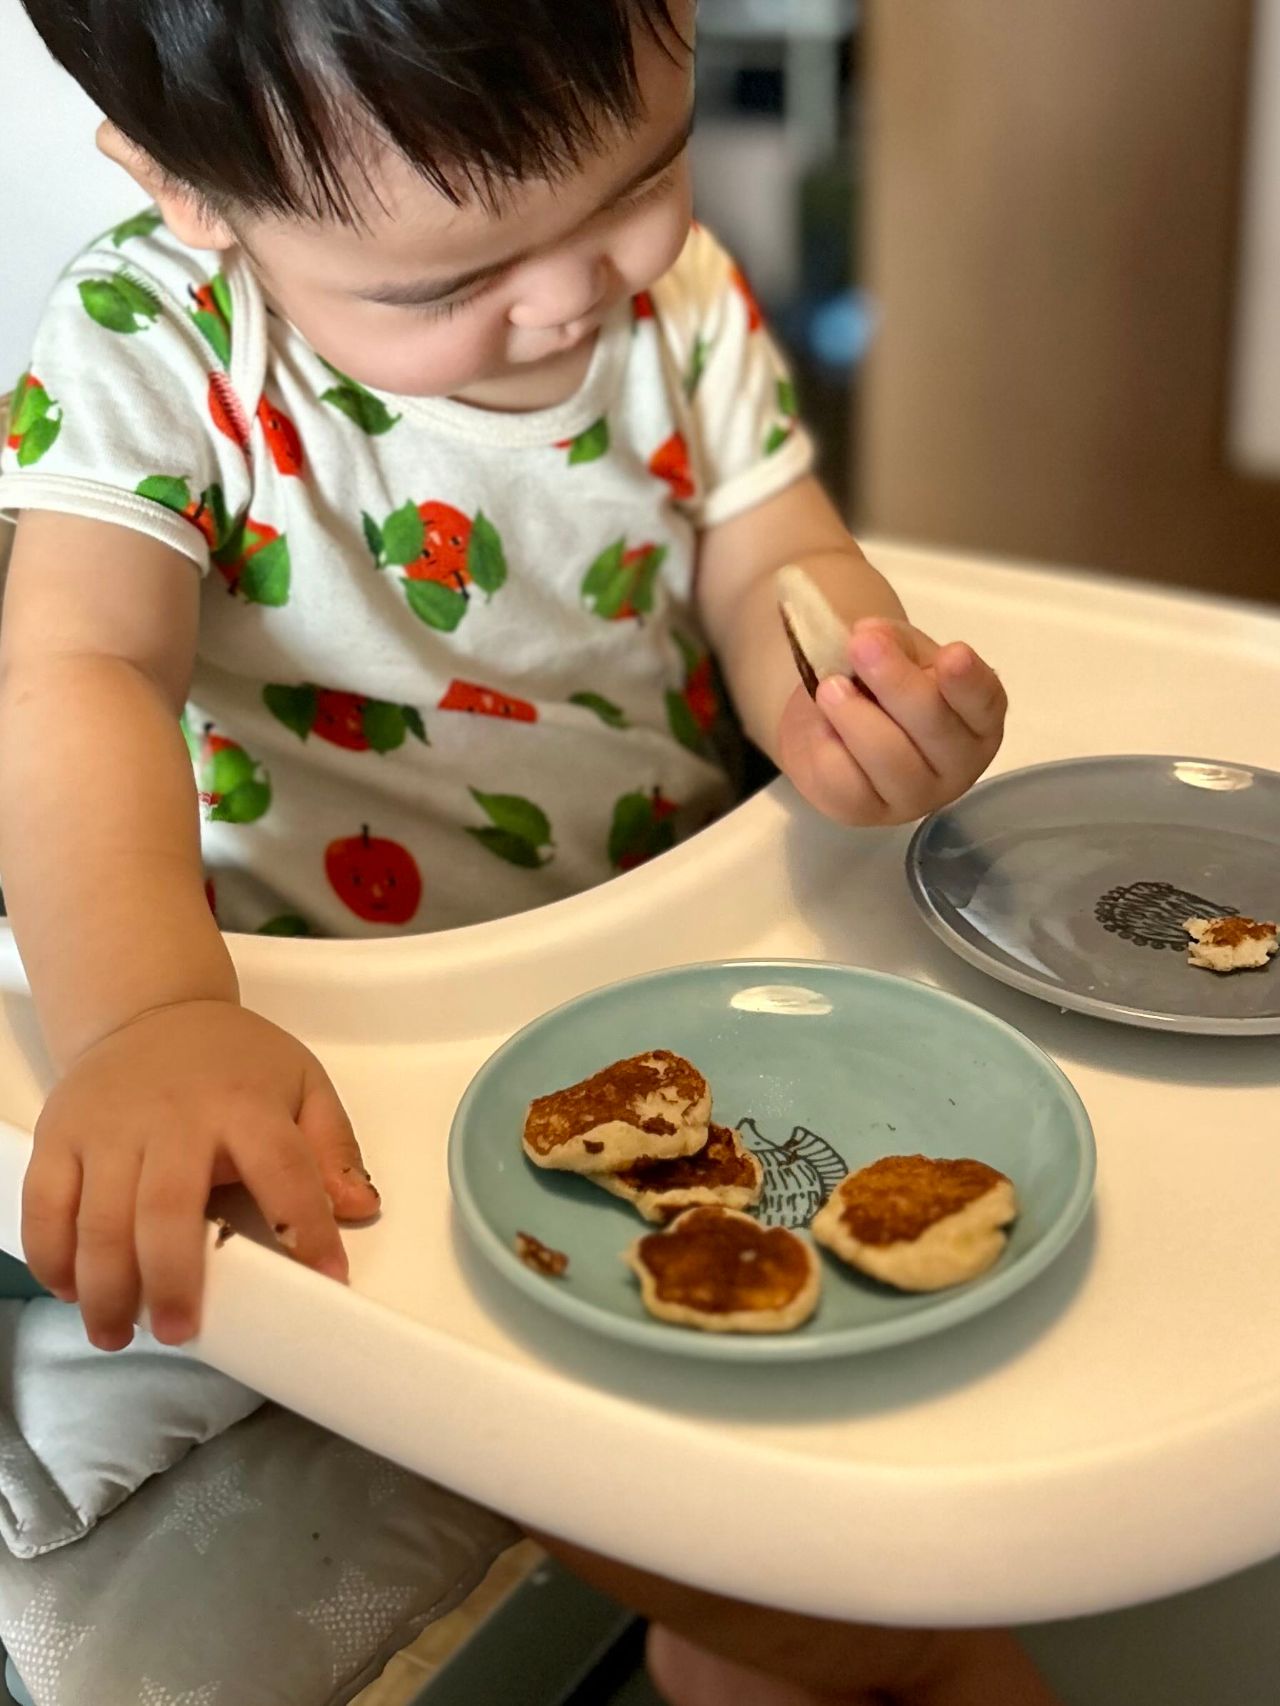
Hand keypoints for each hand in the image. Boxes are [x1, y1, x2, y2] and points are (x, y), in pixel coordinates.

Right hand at [22, 1001, 378, 1350]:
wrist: (149, 1008)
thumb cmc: (231, 1059)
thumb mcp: (301, 1083)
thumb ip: (333, 1148)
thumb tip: (360, 1208)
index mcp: (245, 1103)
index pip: (283, 1170)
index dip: (307, 1228)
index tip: (326, 1278)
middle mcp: (174, 1116)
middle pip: (168, 1208)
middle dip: (171, 1280)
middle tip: (179, 1331)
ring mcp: (110, 1125)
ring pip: (100, 1216)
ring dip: (105, 1286)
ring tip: (116, 1332)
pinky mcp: (61, 1134)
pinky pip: (45, 1203)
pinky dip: (51, 1254)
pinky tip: (71, 1288)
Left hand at [776, 618, 1005, 826]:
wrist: (833, 724)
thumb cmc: (883, 685)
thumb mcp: (898, 650)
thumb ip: (893, 640)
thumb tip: (870, 635)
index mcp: (979, 720)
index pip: (984, 703)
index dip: (968, 681)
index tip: (952, 654)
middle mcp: (958, 765)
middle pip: (933, 726)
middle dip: (896, 682)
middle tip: (861, 645)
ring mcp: (915, 797)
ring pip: (888, 756)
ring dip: (854, 714)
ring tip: (829, 686)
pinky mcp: (866, 814)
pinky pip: (844, 779)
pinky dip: (827, 743)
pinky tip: (822, 724)